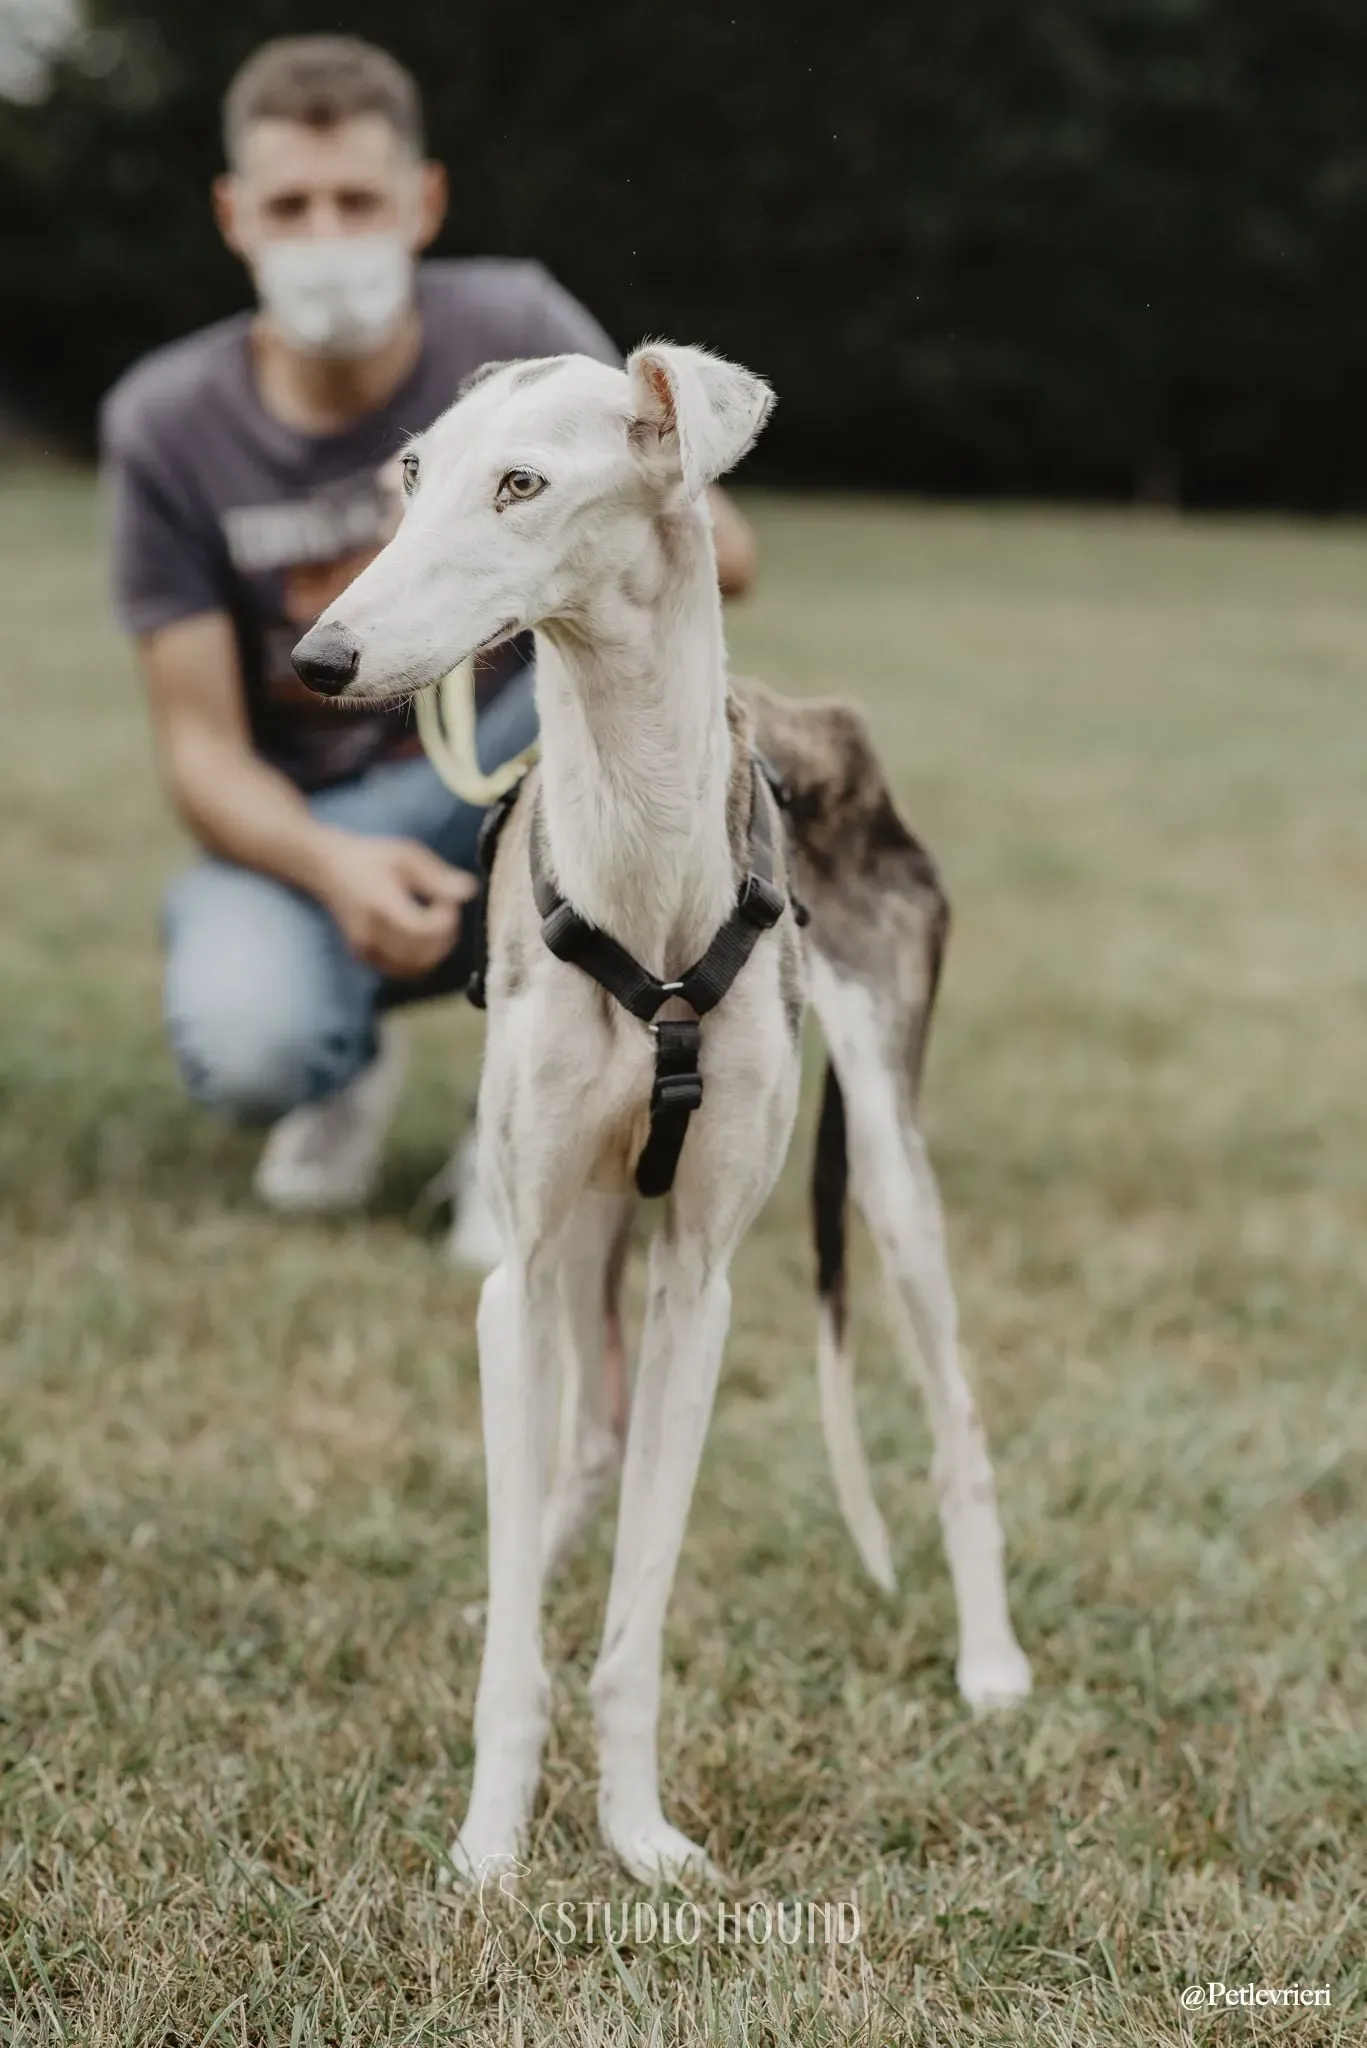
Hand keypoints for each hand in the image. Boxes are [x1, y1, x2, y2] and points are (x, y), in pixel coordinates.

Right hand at [314, 830, 477, 976]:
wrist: (327, 867)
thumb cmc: (371, 856)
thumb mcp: (407, 855)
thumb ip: (438, 876)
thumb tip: (470, 892)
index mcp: (381, 905)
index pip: (422, 931)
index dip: (446, 922)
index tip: (448, 901)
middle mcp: (370, 933)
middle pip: (422, 955)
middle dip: (445, 938)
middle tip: (446, 911)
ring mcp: (365, 949)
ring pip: (415, 968)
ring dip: (435, 952)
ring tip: (435, 923)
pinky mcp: (365, 957)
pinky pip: (403, 970)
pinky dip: (420, 959)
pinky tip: (421, 935)